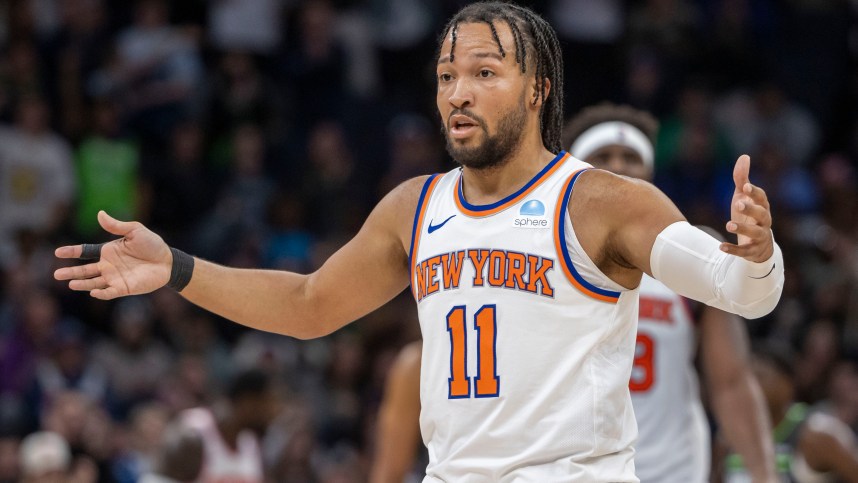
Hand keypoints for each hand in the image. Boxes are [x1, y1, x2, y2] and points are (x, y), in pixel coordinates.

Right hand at [54, 211, 171, 299]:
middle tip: (56, 274)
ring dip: (82, 284)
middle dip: (71, 272)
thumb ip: (116, 226)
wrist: (168, 261)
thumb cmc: (152, 244)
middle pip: (85, 270)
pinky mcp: (124, 288)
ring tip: (70, 283)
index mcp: (108, 251)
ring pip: (94, 283)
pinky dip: (101, 293)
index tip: (58, 252)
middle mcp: (108, 265)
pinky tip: (93, 292)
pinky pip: (109, 292)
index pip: (86, 251)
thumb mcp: (135, 230)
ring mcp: (115, 278)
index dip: (72, 251)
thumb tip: (99, 213)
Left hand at [720, 155, 773, 261]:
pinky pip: (745, 251)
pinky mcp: (752, 251)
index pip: (762, 198)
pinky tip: (721, 246)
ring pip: (756, 233)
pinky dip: (734, 249)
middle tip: (737, 203)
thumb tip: (744, 156)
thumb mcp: (743, 197)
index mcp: (762, 207)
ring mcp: (760, 237)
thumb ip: (742, 179)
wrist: (757, 245)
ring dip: (742, 228)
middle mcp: (764, 221)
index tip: (745, 187)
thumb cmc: (749, 215)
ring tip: (727, 224)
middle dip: (751, 208)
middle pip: (762, 214)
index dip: (755, 193)